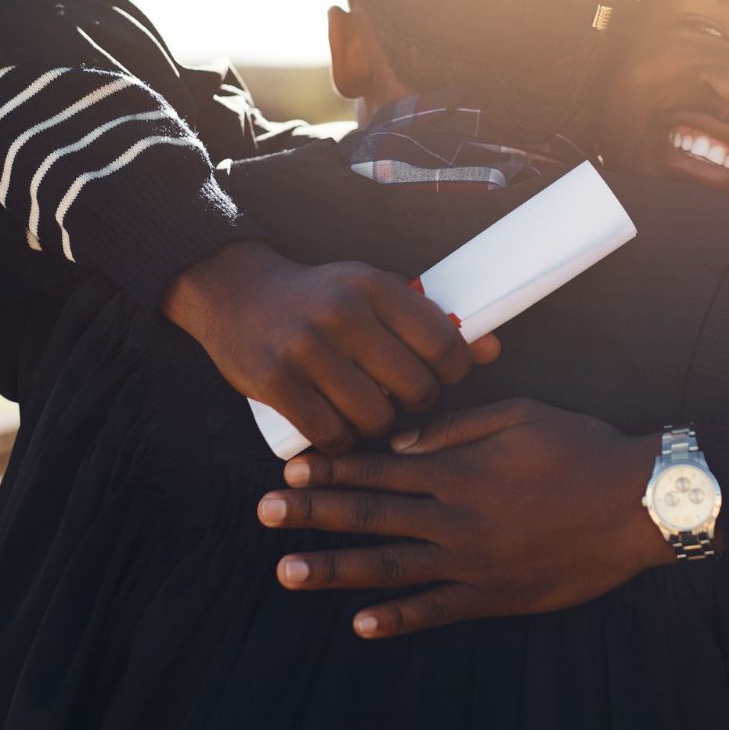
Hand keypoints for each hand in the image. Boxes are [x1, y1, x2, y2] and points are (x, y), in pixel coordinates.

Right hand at [162, 240, 499, 452]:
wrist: (236, 291)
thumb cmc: (321, 297)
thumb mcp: (375, 293)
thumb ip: (430, 321)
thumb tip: (491, 350)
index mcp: (376, 287)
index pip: (444, 343)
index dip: (454, 372)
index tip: (441, 377)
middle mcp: (344, 314)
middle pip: (415, 387)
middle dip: (418, 403)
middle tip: (404, 400)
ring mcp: (307, 349)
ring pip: (375, 418)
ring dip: (380, 428)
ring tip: (372, 415)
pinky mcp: (274, 382)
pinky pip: (330, 435)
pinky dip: (342, 443)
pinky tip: (340, 430)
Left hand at [256, 398, 675, 636]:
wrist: (636, 504)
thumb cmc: (580, 449)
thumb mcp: (519, 414)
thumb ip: (455, 426)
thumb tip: (400, 437)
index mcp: (458, 468)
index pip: (379, 466)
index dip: (331, 467)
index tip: (290, 467)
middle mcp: (455, 515)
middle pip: (371, 514)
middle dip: (312, 513)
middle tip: (263, 513)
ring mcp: (473, 561)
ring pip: (390, 566)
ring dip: (335, 569)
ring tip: (286, 571)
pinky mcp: (496, 595)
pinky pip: (437, 610)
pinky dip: (398, 619)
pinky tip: (359, 625)